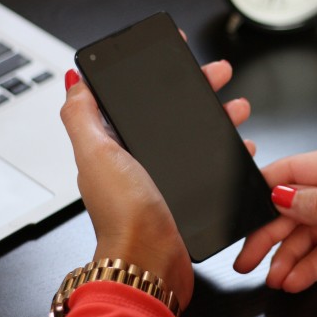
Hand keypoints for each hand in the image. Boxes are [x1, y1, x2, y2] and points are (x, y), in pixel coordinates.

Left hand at [60, 60, 251, 309]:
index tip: (178, 55)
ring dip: (220, 116)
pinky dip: (228, 150)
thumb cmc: (124, 214)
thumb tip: (74, 80)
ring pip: (198, 135)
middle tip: (219, 73)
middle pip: (174, 112)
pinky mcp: (187, 194)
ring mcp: (166, 176)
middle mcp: (140, 158)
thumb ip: (82, 116)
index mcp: (116, 144)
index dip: (158, 75)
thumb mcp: (97, 155)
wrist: (151, 261)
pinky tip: (242, 145)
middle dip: (199, 89)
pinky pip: (212, 163)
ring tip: (239, 107)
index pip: (138, 98)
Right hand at [234, 145, 316, 292]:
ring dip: (290, 254)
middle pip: (299, 205)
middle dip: (271, 231)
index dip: (266, 189)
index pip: (298, 170)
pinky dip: (311, 264)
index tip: (240, 210)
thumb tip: (282, 195)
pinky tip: (294, 278)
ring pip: (311, 231)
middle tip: (248, 257)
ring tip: (272, 275)